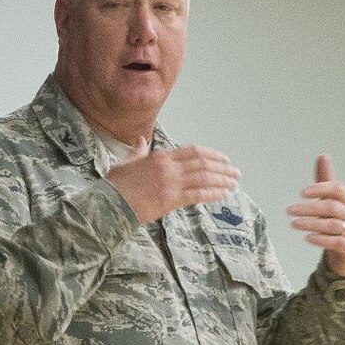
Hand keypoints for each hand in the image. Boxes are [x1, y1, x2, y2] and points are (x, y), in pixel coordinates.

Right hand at [106, 145, 240, 224]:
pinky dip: (213, 193)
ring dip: (222, 180)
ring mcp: (171, 184)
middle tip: (235, 172)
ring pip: (204, 178)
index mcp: (160, 157)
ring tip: (234, 183)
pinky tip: (223, 194)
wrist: (109, 203)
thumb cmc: (115, 185)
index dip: (211, 154)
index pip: (193, 151)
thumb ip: (137, 152)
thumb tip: (140, 141)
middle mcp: (168, 168)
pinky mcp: (171, 200)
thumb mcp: (125, 163)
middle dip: (222, 168)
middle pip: (203, 163)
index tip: (223, 159)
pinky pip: (198, 195)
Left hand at [288, 155, 344, 277]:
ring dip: (311, 224)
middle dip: (309, 208)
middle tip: (290, 210)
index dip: (320, 189)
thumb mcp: (333, 201)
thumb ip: (326, 182)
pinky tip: (307, 237)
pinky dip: (321, 239)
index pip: (337, 189)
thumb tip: (323, 156)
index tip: (302, 193)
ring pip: (332, 225)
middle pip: (332, 207)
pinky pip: (336, 242)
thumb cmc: (340, 222)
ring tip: (294, 223)